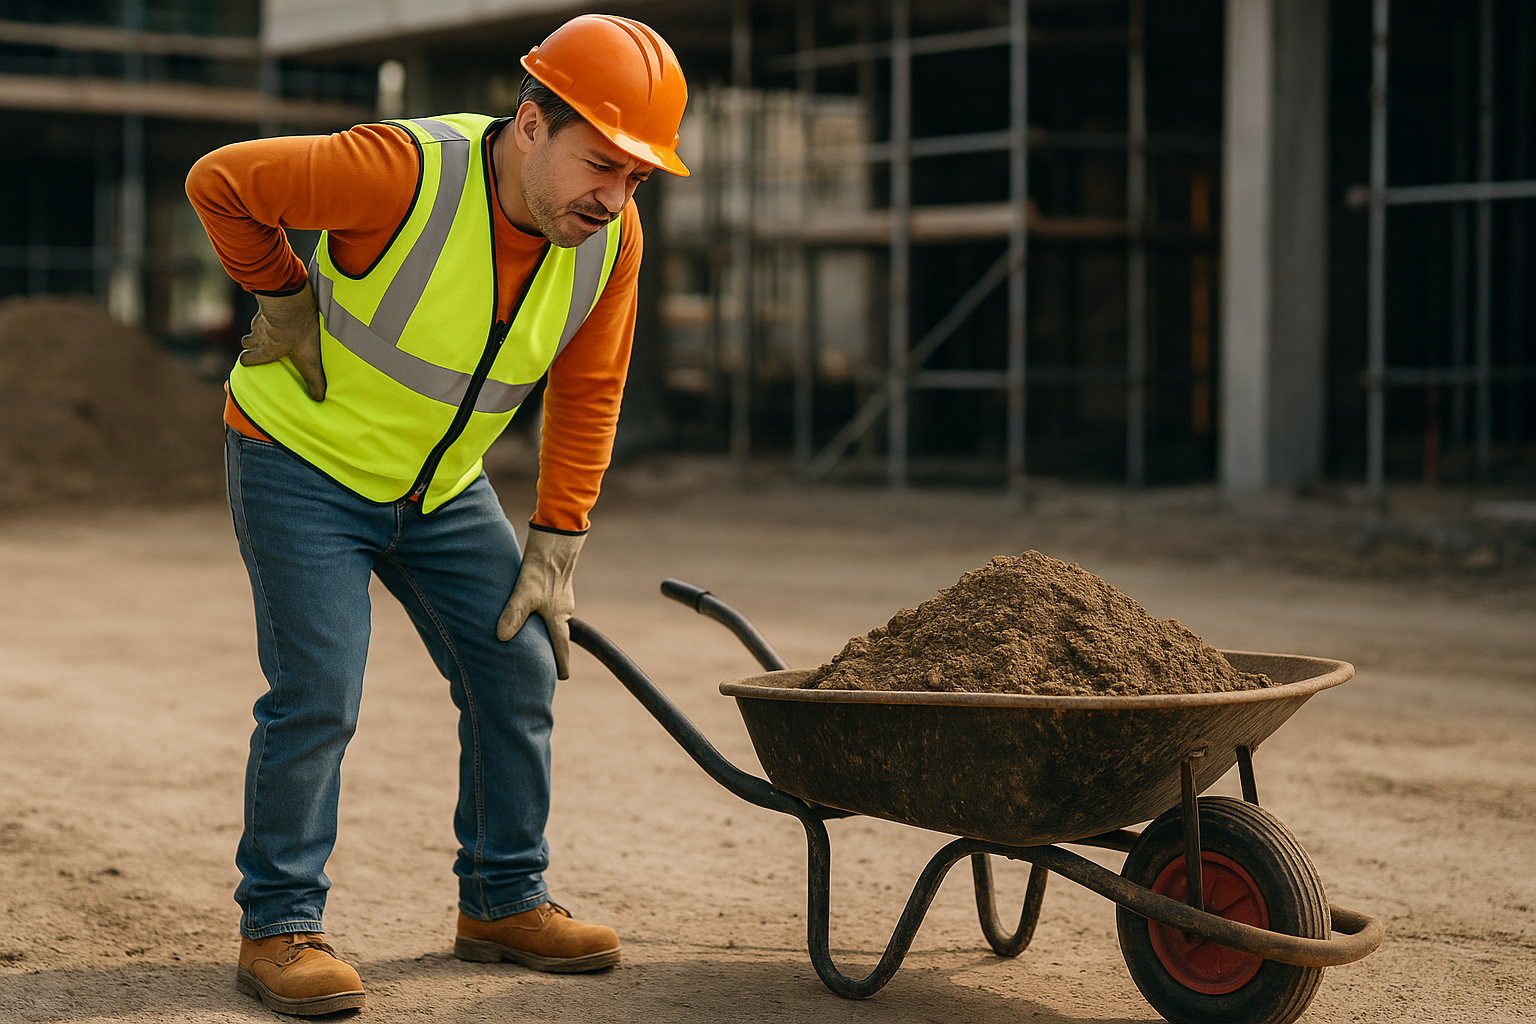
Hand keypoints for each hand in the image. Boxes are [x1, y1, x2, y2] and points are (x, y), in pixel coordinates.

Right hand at [241, 280, 325, 400]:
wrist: (290, 299)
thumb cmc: (298, 331)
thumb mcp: (309, 358)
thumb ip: (312, 378)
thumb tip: (319, 399)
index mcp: (266, 349)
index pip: (246, 359)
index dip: (248, 360)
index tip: (250, 361)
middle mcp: (259, 335)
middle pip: (246, 341)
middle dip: (252, 343)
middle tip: (263, 343)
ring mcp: (261, 318)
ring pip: (255, 325)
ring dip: (261, 327)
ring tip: (275, 327)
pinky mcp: (268, 302)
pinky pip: (265, 308)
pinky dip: (271, 311)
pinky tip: (283, 310)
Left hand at [497, 528, 585, 678]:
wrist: (554, 542)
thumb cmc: (540, 568)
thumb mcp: (524, 592)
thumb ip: (513, 614)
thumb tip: (501, 637)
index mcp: (558, 617)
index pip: (561, 646)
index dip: (561, 663)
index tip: (562, 677)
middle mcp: (563, 610)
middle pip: (558, 635)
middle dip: (553, 650)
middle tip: (545, 664)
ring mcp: (561, 599)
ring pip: (553, 621)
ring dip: (545, 632)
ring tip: (533, 641)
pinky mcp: (556, 588)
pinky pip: (550, 609)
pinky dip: (542, 617)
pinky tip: (530, 613)